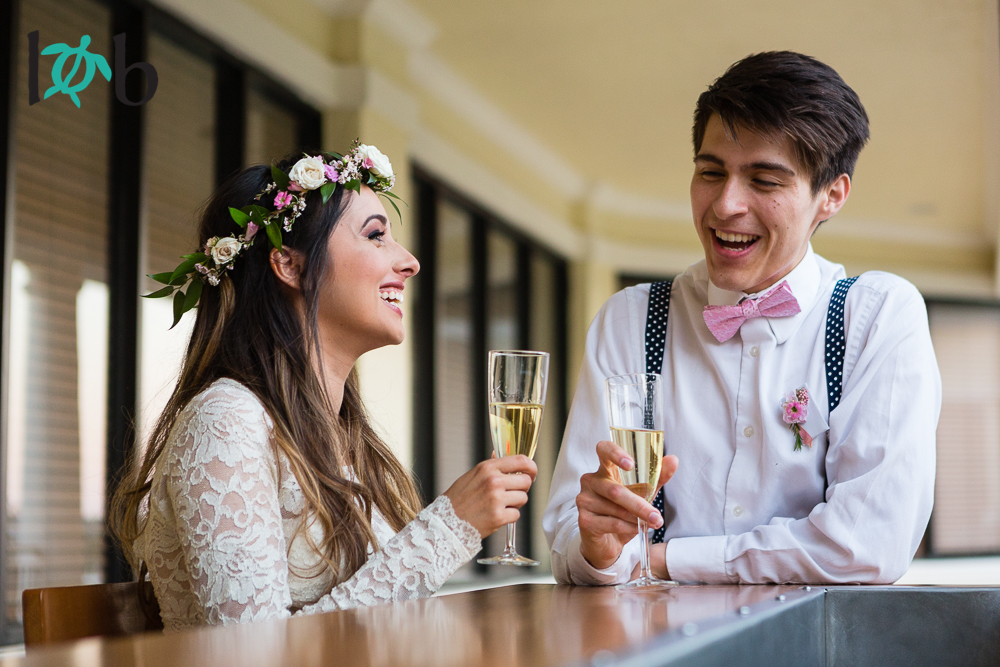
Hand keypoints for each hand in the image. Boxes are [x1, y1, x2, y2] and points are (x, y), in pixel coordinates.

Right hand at [444, 455, 536, 538]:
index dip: (531, 468)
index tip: (531, 474)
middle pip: (526, 481)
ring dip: (515, 503)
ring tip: (499, 506)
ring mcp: (497, 499)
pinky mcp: (498, 517)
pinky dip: (509, 517)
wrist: (446, 521)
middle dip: (522, 488)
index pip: (521, 460)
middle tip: (511, 494)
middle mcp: (494, 481)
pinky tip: (495, 516)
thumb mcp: (473, 475)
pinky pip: (516, 514)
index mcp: (487, 468)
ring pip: (523, 498)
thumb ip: (492, 467)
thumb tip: (506, 457)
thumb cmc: (459, 499)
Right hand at [576, 440, 678, 569]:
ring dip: (636, 518)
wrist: (608, 542)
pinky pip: (611, 523)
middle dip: (638, 504)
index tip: (630, 464)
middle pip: (614, 490)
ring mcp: (584, 500)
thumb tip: (673, 460)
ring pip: (614, 508)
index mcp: (604, 469)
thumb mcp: (642, 493)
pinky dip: (628, 527)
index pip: (604, 450)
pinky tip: (637, 529)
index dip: (615, 454)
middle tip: (656, 516)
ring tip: (650, 523)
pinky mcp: (584, 520)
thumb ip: (656, 477)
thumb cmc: (623, 512)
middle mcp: (590, 481)